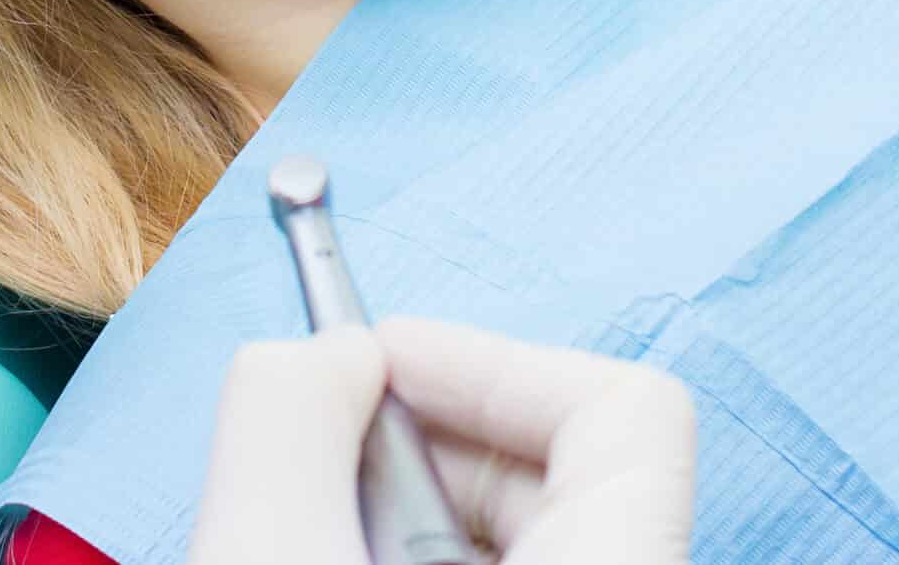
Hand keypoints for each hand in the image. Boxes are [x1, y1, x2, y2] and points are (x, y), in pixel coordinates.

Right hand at [187, 318, 695, 564]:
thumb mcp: (270, 563)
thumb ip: (289, 423)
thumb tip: (322, 353)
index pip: (628, 408)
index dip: (494, 360)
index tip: (378, 364)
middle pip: (559, 464)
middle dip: (422, 434)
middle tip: (315, 456)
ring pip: (508, 535)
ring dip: (391, 507)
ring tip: (298, 532)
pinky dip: (388, 557)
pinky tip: (313, 562)